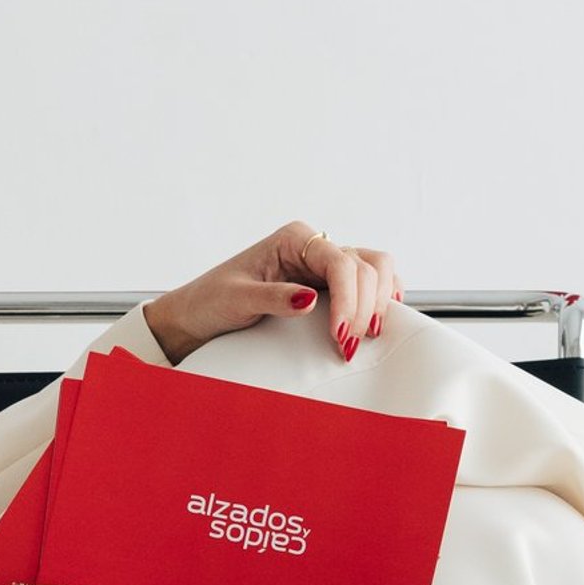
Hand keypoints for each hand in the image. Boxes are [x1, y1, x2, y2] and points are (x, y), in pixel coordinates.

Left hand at [143, 223, 403, 367]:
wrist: (200, 314)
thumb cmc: (213, 300)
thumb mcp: (236, 299)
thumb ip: (273, 297)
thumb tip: (311, 298)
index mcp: (292, 240)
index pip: (340, 262)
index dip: (349, 300)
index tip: (341, 335)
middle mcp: (314, 247)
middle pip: (366, 265)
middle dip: (365, 307)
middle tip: (348, 344)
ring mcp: (325, 265)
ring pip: (376, 268)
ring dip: (380, 301)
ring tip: (367, 335)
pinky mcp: (331, 285)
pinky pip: (372, 282)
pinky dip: (383, 298)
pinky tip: (378, 321)